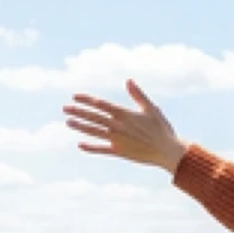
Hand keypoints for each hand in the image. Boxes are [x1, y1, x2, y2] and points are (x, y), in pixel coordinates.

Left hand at [65, 80, 188, 172]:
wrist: (168, 151)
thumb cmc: (162, 129)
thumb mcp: (151, 108)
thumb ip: (138, 95)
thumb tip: (128, 80)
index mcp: (124, 114)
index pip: (100, 104)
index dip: (86, 99)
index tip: (74, 96)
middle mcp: (118, 126)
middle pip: (93, 117)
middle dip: (78, 111)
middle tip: (65, 108)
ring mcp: (117, 140)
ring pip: (94, 131)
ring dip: (80, 126)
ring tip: (68, 122)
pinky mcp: (120, 152)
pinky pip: (102, 149)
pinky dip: (91, 147)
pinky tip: (80, 145)